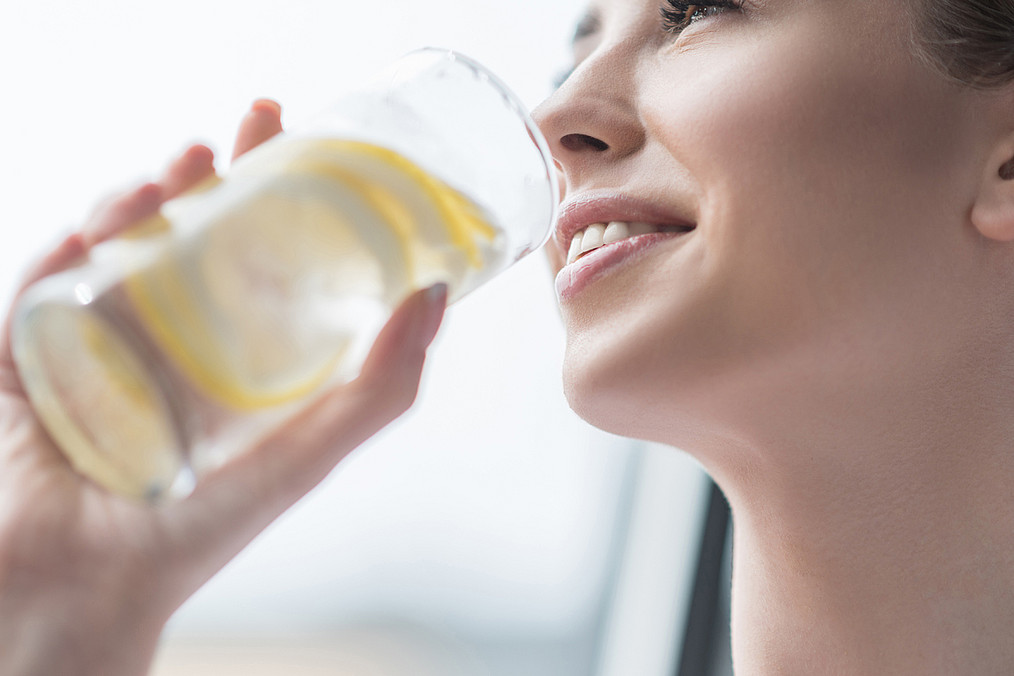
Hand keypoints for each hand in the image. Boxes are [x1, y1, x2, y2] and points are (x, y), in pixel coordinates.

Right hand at [0, 100, 446, 675]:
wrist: (87, 587)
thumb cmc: (199, 530)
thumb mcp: (308, 452)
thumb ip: (378, 389)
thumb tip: (435, 297)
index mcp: (232, 356)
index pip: (259, 254)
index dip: (282, 195)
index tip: (304, 142)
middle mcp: (170, 340)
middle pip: (193, 232)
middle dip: (217, 171)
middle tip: (250, 126)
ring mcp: (98, 340)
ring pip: (120, 242)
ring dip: (146, 193)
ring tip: (184, 167)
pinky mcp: (30, 352)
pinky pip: (41, 282)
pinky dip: (66, 245)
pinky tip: (99, 224)